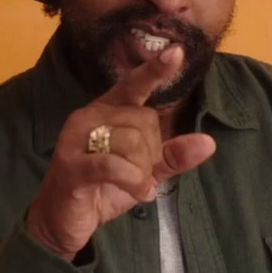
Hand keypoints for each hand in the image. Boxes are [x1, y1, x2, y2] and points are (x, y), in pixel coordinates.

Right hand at [24, 45, 216, 259]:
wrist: (62, 221)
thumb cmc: (103, 189)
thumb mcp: (144, 172)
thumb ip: (172, 156)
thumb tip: (208, 143)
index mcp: (107, 110)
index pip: (133, 84)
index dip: (155, 70)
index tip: (178, 51)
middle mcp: (90, 116)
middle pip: (143, 121)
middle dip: (150, 154)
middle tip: (138, 174)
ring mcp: (76, 138)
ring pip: (131, 142)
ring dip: (142, 172)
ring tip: (133, 186)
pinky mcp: (71, 164)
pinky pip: (115, 165)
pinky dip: (133, 182)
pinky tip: (138, 194)